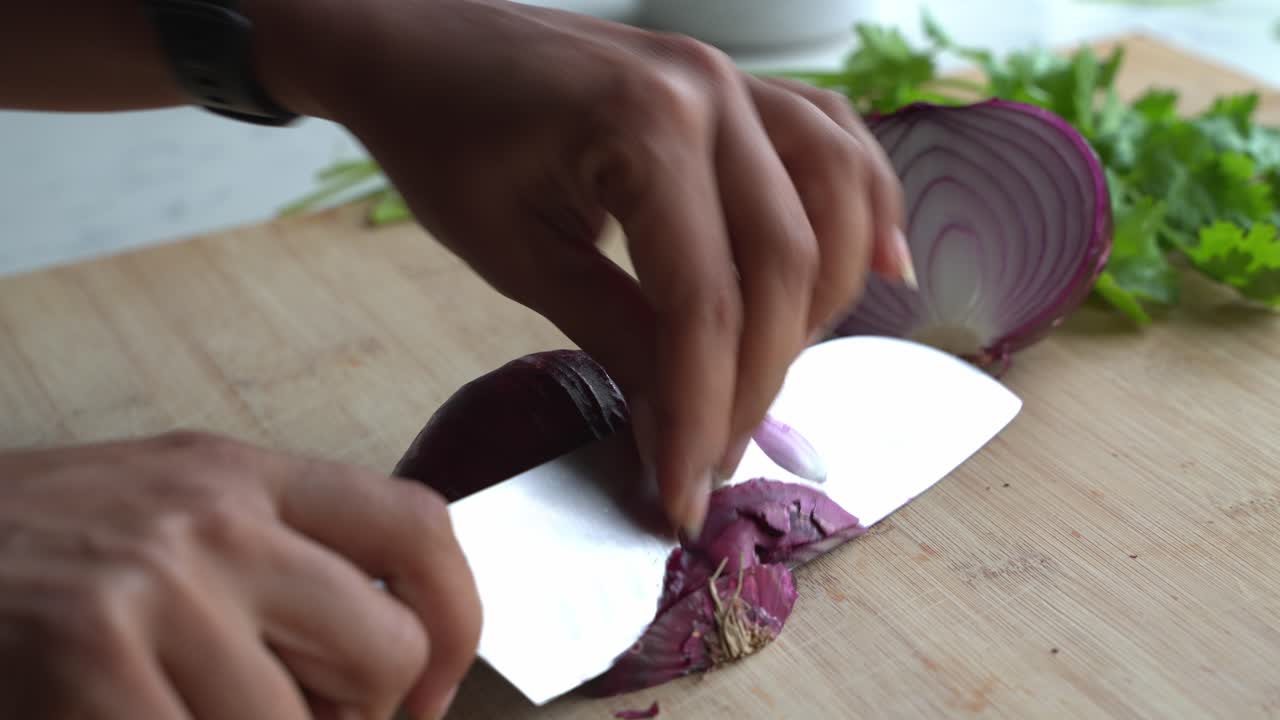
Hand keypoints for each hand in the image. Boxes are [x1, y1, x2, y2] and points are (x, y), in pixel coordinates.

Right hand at [0, 432, 479, 719]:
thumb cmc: (30, 552)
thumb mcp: (164, 516)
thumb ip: (272, 561)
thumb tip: (384, 661)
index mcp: (239, 474)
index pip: (418, 528)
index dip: (457, 620)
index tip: (427, 689)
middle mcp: (210, 517)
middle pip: (386, 646)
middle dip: (357, 719)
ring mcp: (151, 588)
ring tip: (189, 710)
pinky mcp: (91, 657)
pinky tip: (128, 717)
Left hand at [260, 0, 912, 536]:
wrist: (415, 39)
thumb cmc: (443, 136)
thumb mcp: (517, 253)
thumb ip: (614, 336)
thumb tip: (679, 427)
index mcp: (646, 127)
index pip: (703, 303)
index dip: (700, 412)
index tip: (683, 494)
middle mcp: (713, 92)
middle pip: (784, 263)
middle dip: (757, 380)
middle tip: (715, 457)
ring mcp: (735, 78)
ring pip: (836, 200)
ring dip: (822, 305)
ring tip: (777, 380)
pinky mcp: (737, 84)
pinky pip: (832, 142)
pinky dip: (864, 206)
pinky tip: (881, 265)